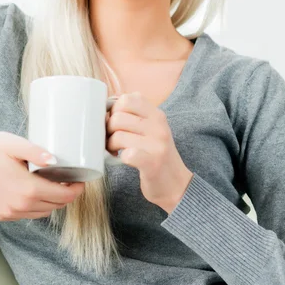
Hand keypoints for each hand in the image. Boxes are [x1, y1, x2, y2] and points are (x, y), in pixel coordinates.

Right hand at [0, 131, 84, 220]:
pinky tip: (36, 192)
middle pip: (55, 205)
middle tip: (69, 182)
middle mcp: (20, 205)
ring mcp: (10, 213)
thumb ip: (37, 152)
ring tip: (54, 186)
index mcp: (27, 189)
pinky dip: (37, 206)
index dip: (76, 190)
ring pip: (43, 212)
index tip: (80, 181)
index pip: (63, 196)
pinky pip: (28, 215)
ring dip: (52, 202)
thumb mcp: (16, 145)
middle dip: (66, 195)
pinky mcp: (2, 215)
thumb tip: (55, 161)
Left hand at [106, 92, 193, 214]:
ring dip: (110, 144)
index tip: (114, 121)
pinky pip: (127, 154)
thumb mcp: (152, 129)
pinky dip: (119, 158)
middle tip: (111, 139)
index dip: (114, 109)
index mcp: (157, 115)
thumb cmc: (156, 155)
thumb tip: (107, 105)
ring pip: (118, 135)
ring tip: (114, 150)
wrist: (176, 185)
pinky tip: (121, 160)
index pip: (128, 98)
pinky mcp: (152, 163)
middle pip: (118, 117)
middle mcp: (159, 127)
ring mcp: (157, 145)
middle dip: (108, 129)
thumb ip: (136, 115)